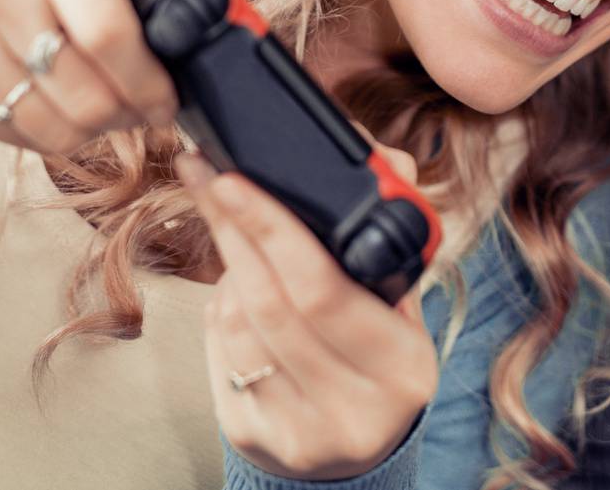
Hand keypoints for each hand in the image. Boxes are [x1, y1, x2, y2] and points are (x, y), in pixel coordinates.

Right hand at [0, 0, 230, 154]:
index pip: (111, 34)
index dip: (153, 81)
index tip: (172, 94)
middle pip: (87, 96)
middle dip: (130, 114)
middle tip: (145, 107)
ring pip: (54, 131)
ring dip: (94, 132)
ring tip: (104, 108)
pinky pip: (14, 138)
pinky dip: (48, 134)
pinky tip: (54, 106)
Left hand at [183, 148, 438, 480]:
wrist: (353, 450)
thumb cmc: (373, 351)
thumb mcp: (397, 298)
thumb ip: (390, 227)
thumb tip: (385, 159)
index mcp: (404, 366)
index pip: (324, 288)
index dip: (272, 227)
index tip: (234, 177)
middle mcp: (356, 410)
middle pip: (271, 300)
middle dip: (233, 227)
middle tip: (206, 174)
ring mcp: (300, 432)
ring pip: (238, 322)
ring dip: (228, 265)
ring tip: (233, 228)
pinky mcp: (252, 439)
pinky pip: (220, 350)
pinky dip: (221, 306)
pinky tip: (236, 287)